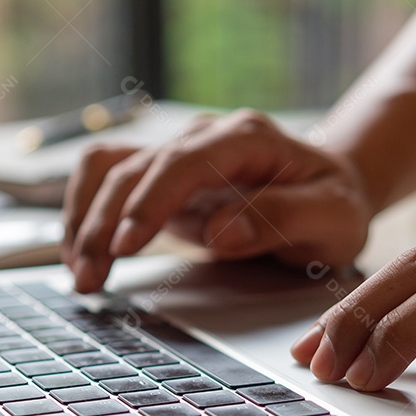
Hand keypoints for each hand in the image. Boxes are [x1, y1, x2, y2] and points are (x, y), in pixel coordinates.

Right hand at [62, 109, 372, 292]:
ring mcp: (179, 153)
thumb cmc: (334, 203)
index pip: (184, 161)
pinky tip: (83, 252)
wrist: (331, 188)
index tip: (126, 243)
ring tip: (81, 273)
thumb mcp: (333, 217)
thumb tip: (221, 233)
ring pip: (109, 169)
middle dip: (103, 223)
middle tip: (91, 279)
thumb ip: (282, 218)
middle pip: (135, 167)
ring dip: (85, 218)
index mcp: (248, 138)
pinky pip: (107, 178)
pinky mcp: (162, 176)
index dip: (149, 201)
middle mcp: (205, 136)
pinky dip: (86, 211)